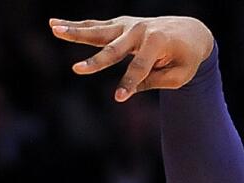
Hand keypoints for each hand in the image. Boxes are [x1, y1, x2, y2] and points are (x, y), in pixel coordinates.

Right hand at [49, 16, 213, 100]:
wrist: (190, 31)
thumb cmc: (186, 58)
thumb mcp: (180, 75)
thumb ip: (155, 81)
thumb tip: (131, 87)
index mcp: (158, 42)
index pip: (140, 68)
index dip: (129, 84)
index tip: (118, 98)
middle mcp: (140, 30)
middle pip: (114, 48)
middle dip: (96, 62)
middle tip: (77, 70)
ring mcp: (128, 25)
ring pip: (98, 31)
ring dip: (75, 31)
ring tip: (54, 28)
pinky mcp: (120, 25)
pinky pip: (95, 27)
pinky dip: (76, 26)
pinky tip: (54, 23)